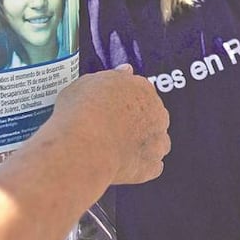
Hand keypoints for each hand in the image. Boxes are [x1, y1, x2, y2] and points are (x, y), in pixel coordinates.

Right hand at [52, 65, 169, 184]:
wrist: (82, 147)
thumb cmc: (81, 113)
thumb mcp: (88, 83)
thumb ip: (113, 77)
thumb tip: (125, 71)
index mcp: (142, 89)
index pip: (141, 92)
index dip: (127, 103)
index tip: (115, 110)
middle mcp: (156, 113)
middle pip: (153, 116)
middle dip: (138, 123)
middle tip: (114, 131)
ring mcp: (157, 141)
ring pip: (158, 142)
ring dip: (144, 145)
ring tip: (120, 150)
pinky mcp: (152, 166)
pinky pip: (152, 167)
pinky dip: (141, 168)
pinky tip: (124, 167)